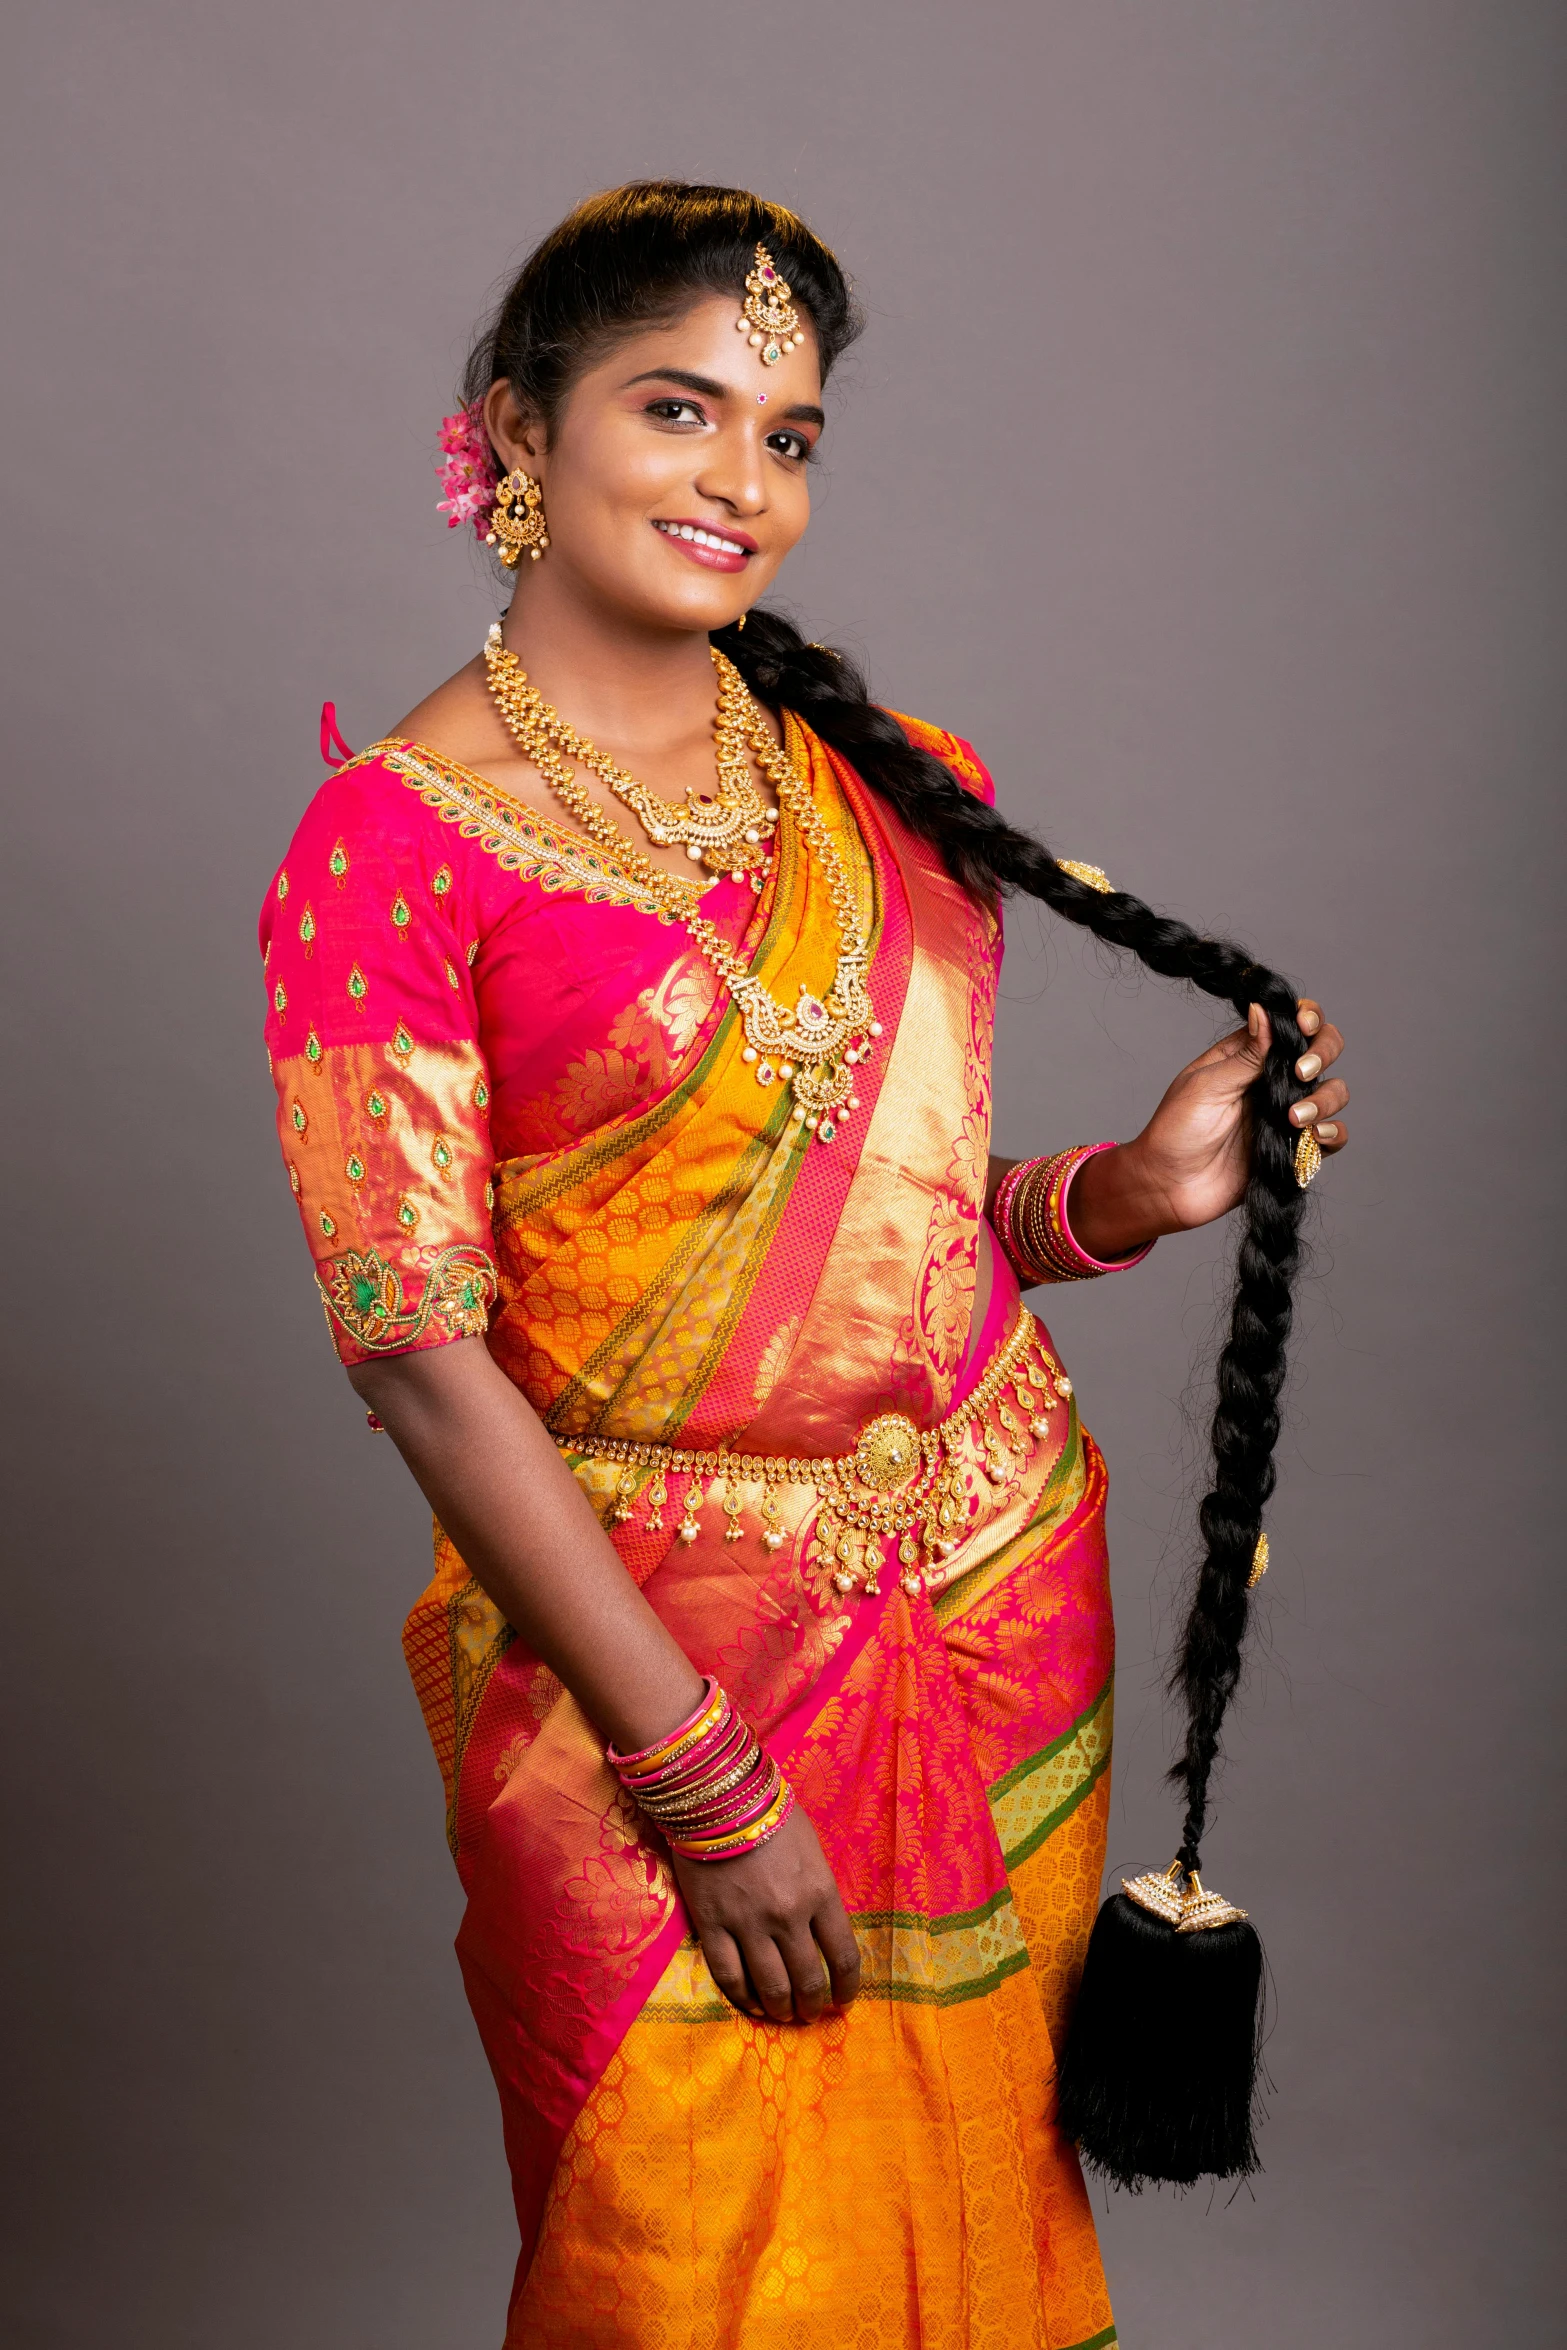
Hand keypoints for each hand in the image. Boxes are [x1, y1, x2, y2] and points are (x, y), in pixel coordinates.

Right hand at [670, 1802, 861, 2023]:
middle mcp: (788, 1916)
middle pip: (808, 1979)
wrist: (716, 1795)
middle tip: (811, 2013)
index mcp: (820, 1893)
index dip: (847, 1987)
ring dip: (781, 2009)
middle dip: (813, 2005)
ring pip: (771, 1987)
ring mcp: (748, 1924)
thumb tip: (821, 1925)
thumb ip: (818, 1889)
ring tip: (783, 2015)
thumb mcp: (812, 1848)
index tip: (844, 2000)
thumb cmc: (771, 1812)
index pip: (844, 1957)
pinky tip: (751, 2004)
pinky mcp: (712, 1926)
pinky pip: (729, 1975)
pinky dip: (743, 1997)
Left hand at [1069, 998, 1348, 1252]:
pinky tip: (1314, 1136)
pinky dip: (1333, 1133)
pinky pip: (1332, 1137)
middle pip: (1322, 1051)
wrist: (1169, 1187)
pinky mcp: (1293, 1149)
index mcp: (1248, 1056)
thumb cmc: (1175, 1131)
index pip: (1290, 1025)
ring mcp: (1285, 1114)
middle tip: (1301, 1072)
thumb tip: (1263, 1009)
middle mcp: (1272, 1080)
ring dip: (1325, 1099)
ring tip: (1293, 1118)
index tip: (1304, 1026)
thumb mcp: (1206, 1085)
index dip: (1307, 1018)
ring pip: (1333, 1092)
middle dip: (1323, 1053)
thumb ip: (1245, 1054)